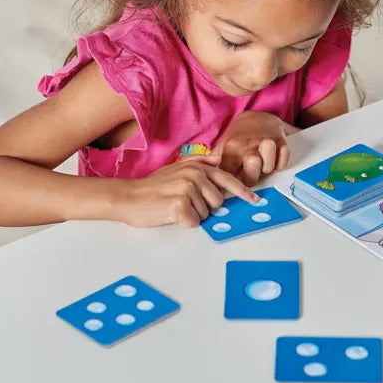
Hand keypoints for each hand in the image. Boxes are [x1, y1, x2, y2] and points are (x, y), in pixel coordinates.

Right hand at [118, 154, 259, 227]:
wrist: (128, 197)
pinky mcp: (180, 205)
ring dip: (193, 214)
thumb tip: (218, 160)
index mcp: (197, 167)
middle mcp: (195, 175)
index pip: (227, 179)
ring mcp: (188, 189)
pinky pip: (194, 221)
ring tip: (174, 206)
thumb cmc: (152, 187)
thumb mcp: (176, 169)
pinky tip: (171, 214)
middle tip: (184, 203)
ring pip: (206, 213)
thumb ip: (199, 163)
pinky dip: (184, 222)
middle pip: (218, 201)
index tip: (254, 199)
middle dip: (205, 207)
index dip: (243, 191)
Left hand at [213, 111, 290, 185]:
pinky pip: (283, 162)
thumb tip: (210, 183)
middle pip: (251, 175)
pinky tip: (273, 160)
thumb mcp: (222, 147)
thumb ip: (215, 164)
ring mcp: (266, 142)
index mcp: (231, 147)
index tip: (231, 185)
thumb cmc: (238, 138)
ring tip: (262, 166)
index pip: (229, 176)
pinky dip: (280, 164)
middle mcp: (248, 145)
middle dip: (252, 179)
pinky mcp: (281, 141)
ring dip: (267, 169)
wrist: (256, 117)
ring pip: (268, 167)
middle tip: (250, 174)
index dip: (231, 184)